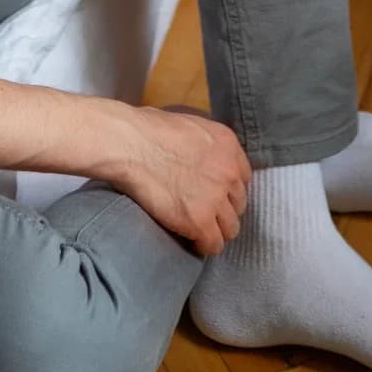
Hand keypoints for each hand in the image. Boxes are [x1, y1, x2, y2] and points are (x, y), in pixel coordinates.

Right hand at [100, 102, 252, 257]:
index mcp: (227, 145)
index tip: (214, 193)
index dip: (227, 188)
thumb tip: (200, 157)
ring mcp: (216, 199)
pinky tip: (191, 240)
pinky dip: (202, 245)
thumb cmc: (147, 129)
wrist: (129, 144)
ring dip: (215, 229)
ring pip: (231, 228)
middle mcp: (229, 172)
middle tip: (203, 211)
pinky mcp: (200, 221)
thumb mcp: (189, 125)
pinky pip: (213, 244)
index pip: (242, 177)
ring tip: (197, 228)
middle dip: (223, 209)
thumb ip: (205, 145)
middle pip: (239, 204)